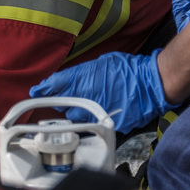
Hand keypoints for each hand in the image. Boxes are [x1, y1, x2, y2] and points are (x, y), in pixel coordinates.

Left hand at [29, 49, 176, 133]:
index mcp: (83, 81)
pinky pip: (93, 125)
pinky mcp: (108, 125)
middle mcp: (86, 98)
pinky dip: (94, 120)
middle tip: (68, 99)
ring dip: (78, 114)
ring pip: (77, 118)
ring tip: (89, 105)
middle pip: (63, 107)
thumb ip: (77, 74)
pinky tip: (101, 112)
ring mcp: (97, 113)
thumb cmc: (128, 70)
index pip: (54, 86)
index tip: (35, 92)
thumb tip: (56, 82)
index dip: (43, 89)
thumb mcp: (99, 65)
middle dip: (63, 104)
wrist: (153, 83)